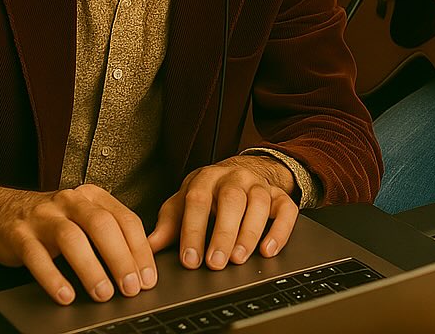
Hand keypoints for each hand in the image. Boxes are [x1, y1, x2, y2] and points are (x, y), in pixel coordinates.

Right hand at [0, 184, 156, 305]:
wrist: (1, 210)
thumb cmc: (52, 220)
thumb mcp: (83, 217)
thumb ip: (109, 233)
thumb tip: (140, 266)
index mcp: (92, 196)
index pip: (125, 219)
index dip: (140, 249)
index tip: (148, 277)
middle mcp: (70, 201)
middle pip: (102, 226)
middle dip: (121, 258)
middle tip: (131, 287)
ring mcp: (44, 216)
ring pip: (72, 239)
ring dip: (91, 269)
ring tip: (103, 294)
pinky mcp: (20, 234)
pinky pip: (37, 256)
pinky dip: (53, 277)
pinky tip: (65, 295)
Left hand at [148, 155, 298, 270]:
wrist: (244, 170)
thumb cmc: (209, 193)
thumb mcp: (185, 202)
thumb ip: (169, 224)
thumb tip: (148, 247)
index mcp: (206, 178)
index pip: (197, 199)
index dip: (193, 229)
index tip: (190, 259)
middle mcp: (234, 178)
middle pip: (230, 200)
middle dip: (223, 233)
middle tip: (215, 263)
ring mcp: (259, 186)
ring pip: (258, 203)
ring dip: (249, 232)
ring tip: (239, 258)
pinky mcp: (280, 196)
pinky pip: (286, 210)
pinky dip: (280, 230)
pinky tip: (268, 250)